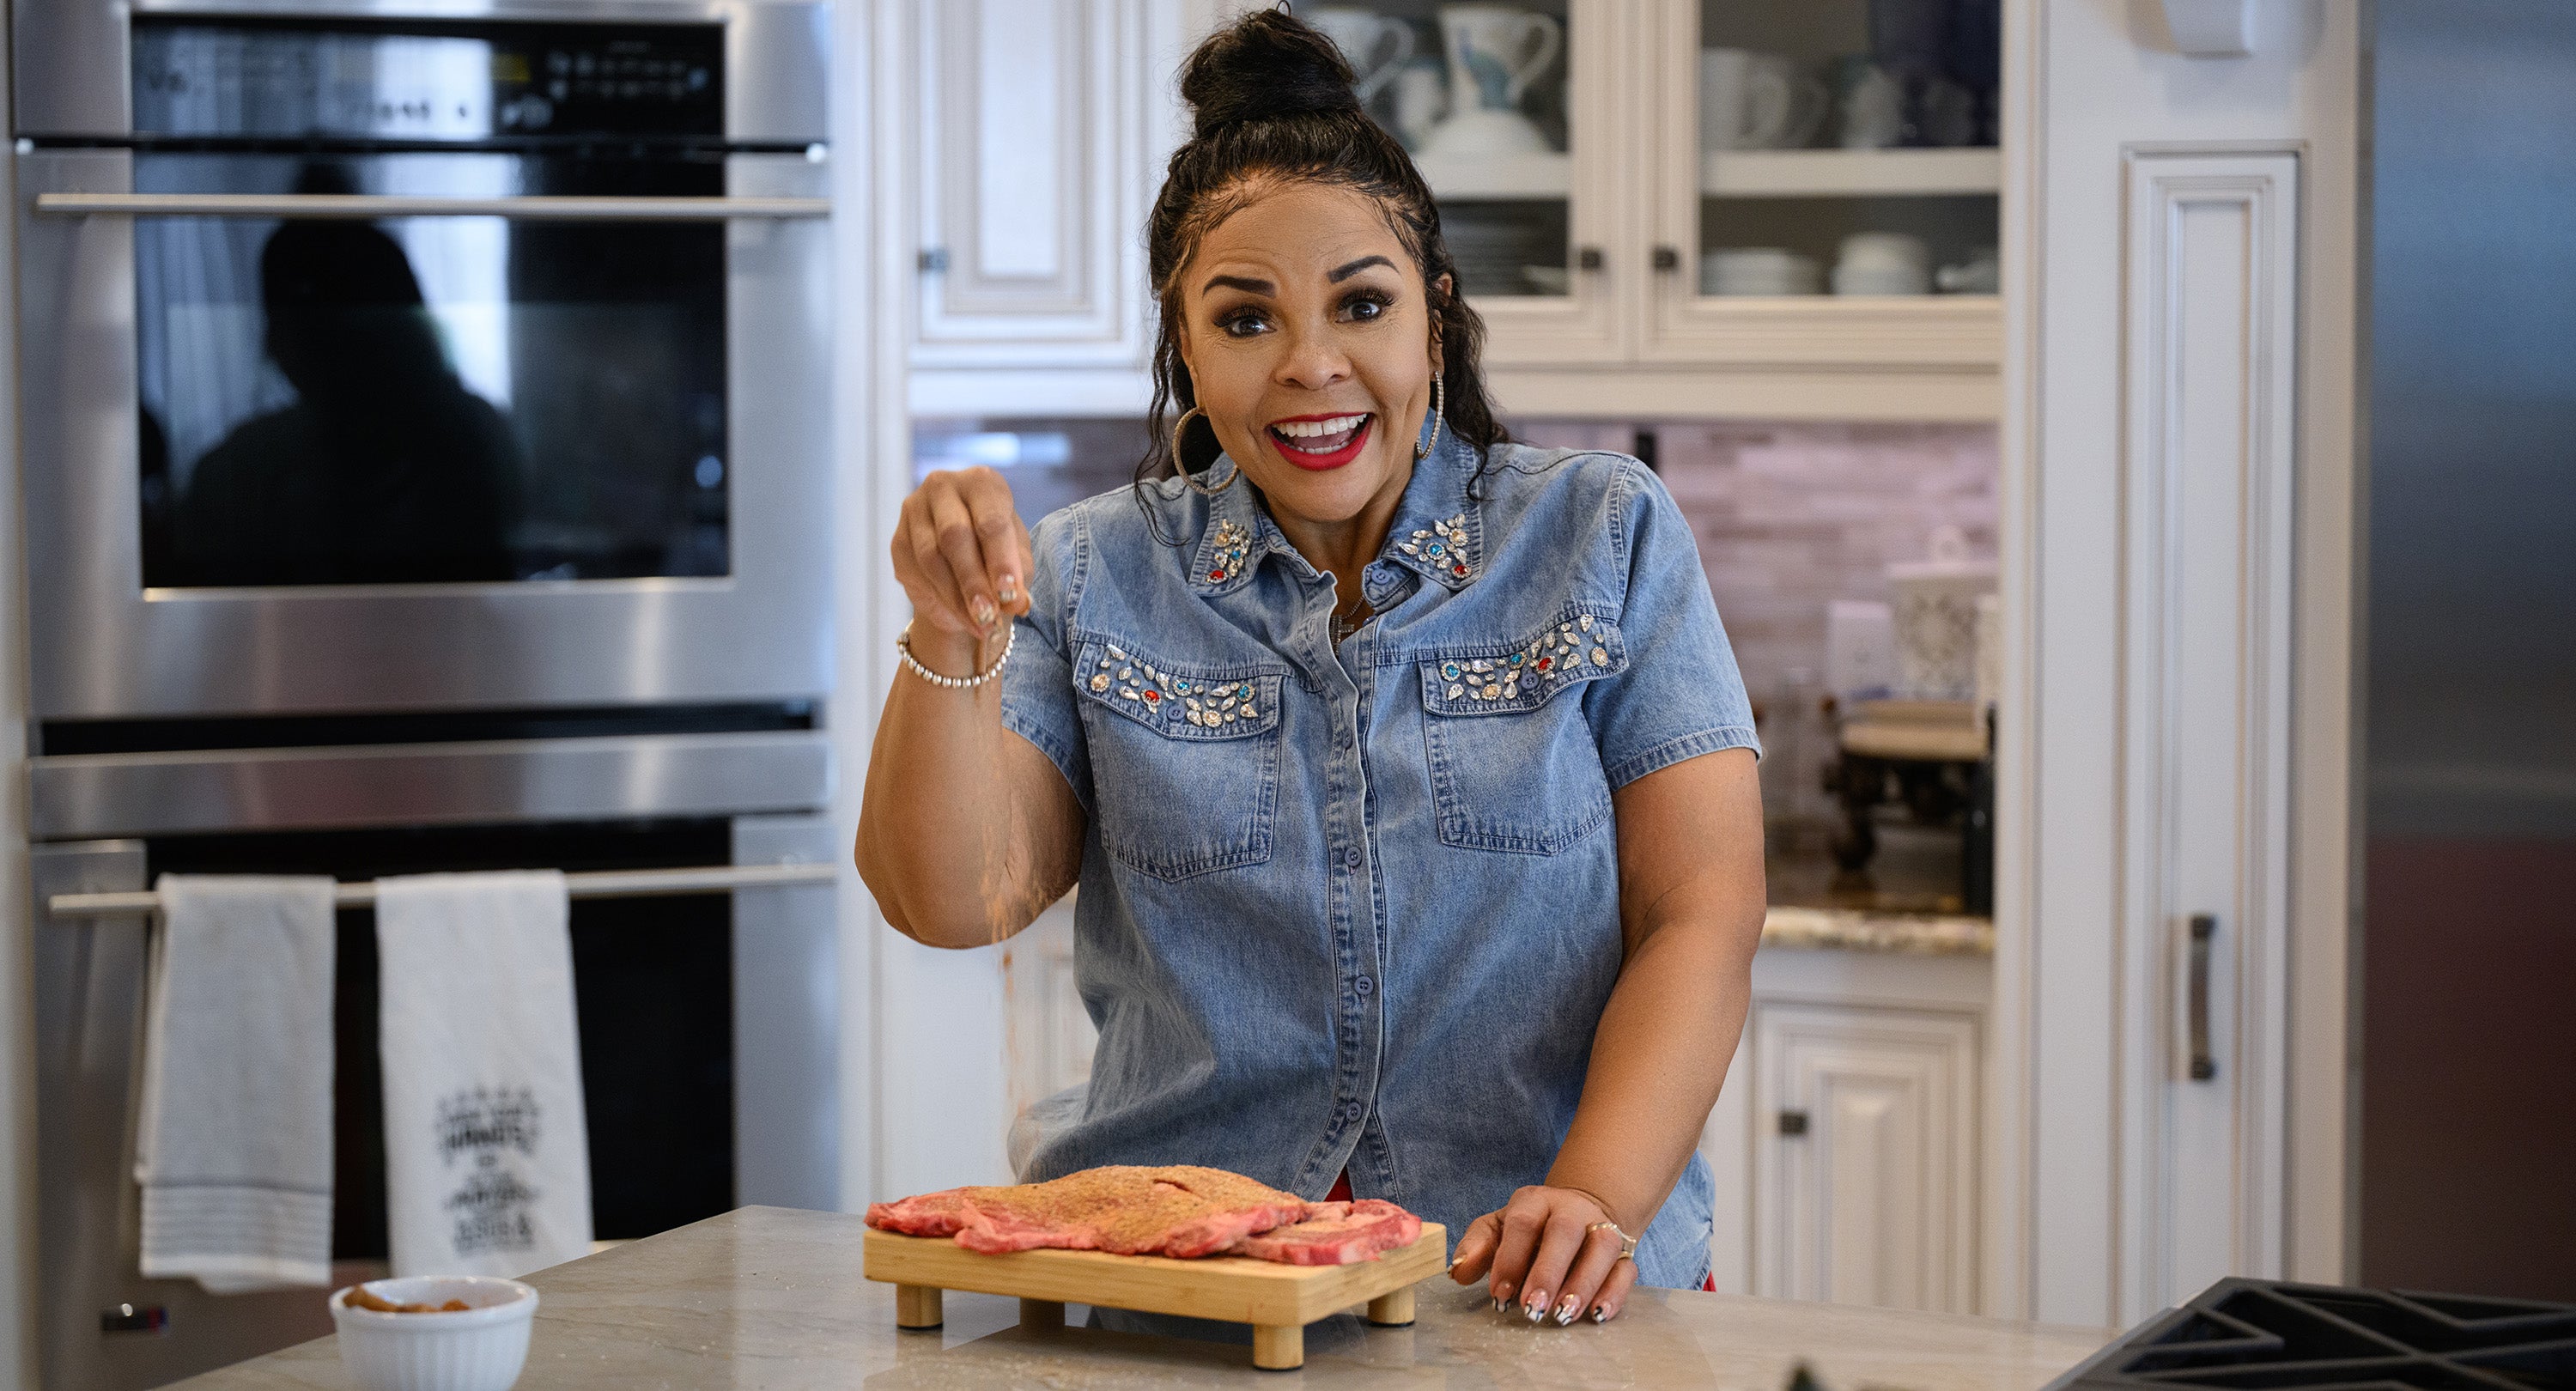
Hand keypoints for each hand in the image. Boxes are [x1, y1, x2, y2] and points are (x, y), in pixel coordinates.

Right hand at [893, 467, 1033, 667]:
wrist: (963, 562)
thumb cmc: (997, 553)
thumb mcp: (1018, 563)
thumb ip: (1018, 579)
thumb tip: (1016, 603)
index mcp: (982, 482)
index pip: (991, 520)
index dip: (1001, 561)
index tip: (1010, 597)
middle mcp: (944, 486)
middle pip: (955, 535)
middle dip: (974, 582)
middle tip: (989, 617)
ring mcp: (914, 510)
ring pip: (931, 557)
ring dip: (956, 598)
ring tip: (980, 625)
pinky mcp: (898, 538)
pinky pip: (915, 571)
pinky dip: (940, 599)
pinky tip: (959, 617)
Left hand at [1447, 1185, 1638, 1325]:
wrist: (1578, 1213)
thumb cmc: (1530, 1228)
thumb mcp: (1498, 1229)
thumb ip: (1476, 1248)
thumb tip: (1457, 1272)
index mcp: (1535, 1201)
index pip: (1523, 1223)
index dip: (1510, 1259)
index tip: (1499, 1295)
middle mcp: (1572, 1210)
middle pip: (1564, 1233)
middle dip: (1548, 1273)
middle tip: (1532, 1308)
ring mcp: (1602, 1228)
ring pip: (1602, 1247)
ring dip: (1584, 1284)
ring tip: (1563, 1315)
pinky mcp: (1624, 1253)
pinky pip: (1626, 1269)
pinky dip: (1614, 1293)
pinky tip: (1597, 1315)